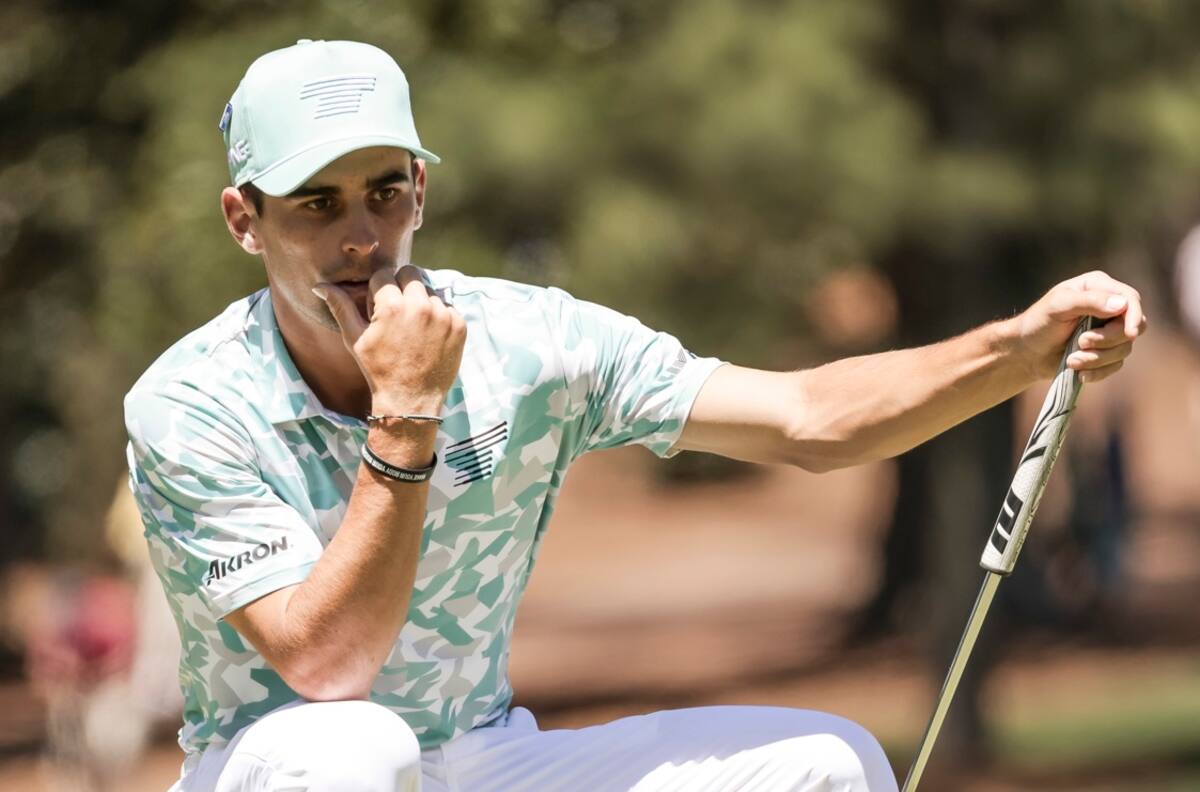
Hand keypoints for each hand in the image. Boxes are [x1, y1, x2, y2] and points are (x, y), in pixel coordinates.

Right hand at [313, 266, 465, 412]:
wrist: (410, 401)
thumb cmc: (378, 370)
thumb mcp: (355, 338)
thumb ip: (340, 307)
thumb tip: (320, 286)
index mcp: (392, 306)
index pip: (384, 275)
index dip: (379, 291)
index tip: (379, 308)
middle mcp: (420, 306)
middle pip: (411, 274)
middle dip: (401, 287)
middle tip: (397, 311)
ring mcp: (443, 316)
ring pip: (430, 290)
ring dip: (421, 302)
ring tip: (413, 328)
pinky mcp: (459, 326)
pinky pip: (448, 307)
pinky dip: (438, 316)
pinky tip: (428, 336)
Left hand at [1012, 270, 1146, 382]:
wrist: (1025, 352)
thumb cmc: (1038, 323)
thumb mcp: (1057, 307)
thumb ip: (1088, 301)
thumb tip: (1121, 305)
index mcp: (1099, 287)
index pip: (1130, 298)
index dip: (1134, 316)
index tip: (1129, 333)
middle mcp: (1109, 307)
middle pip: (1134, 326)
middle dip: (1108, 339)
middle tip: (1081, 343)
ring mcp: (1110, 330)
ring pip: (1125, 348)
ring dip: (1097, 358)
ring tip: (1071, 360)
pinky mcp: (1106, 352)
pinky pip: (1115, 365)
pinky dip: (1097, 371)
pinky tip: (1078, 372)